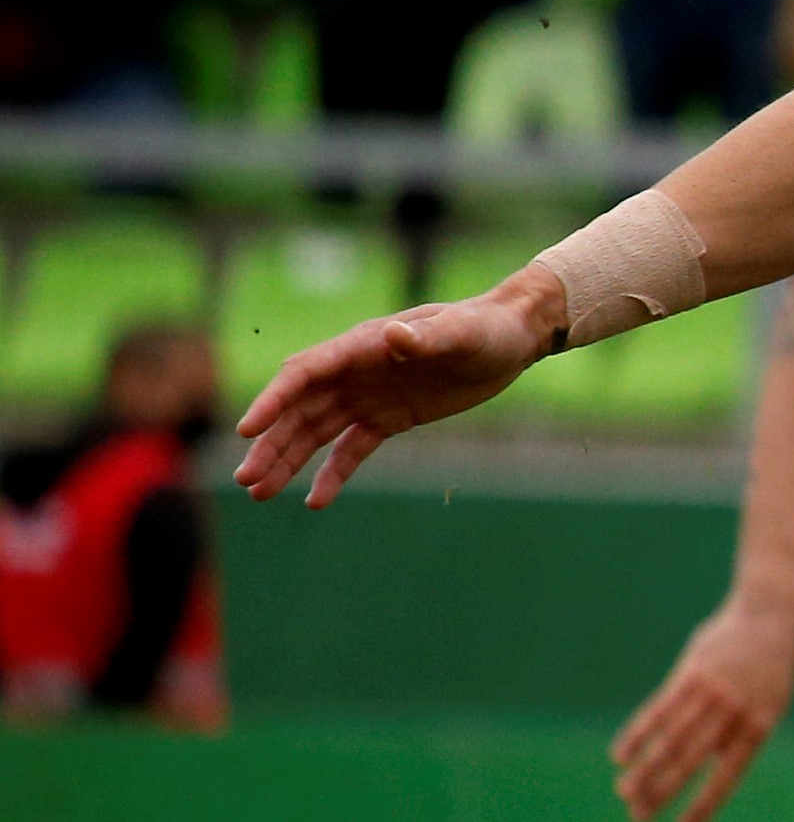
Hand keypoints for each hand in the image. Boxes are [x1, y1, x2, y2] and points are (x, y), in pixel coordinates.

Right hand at [233, 269, 564, 506]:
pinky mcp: (388, 419)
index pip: (305, 372)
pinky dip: (332, 475)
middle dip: (270, 442)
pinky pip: (351, 450)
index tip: (248, 429)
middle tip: (244, 479)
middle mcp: (357, 371)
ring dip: (287, 460)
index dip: (274, 399)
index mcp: (365, 345)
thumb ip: (427, 337)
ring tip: (259, 493)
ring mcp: (369, 396)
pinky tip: (315, 502)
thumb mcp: (463, 333)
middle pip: (299, 409)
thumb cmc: (488, 328)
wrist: (513, 338)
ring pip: (316, 432)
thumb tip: (391, 335)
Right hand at [612, 597, 793, 821]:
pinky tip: (620, 754)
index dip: (703, 805)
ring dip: (645, 768)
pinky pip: (659, 708)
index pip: (727, 776)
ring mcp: (713, 691)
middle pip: (692, 761)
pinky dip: (637, 733)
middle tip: (638, 818)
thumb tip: (704, 770)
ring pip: (672, 737)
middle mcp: (735, 712)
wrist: (770, 614)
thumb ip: (737, 736)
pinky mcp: (692, 672)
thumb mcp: (767, 704)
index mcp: (759, 727)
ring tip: (624, 792)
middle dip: (663, 792)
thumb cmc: (767, 669)